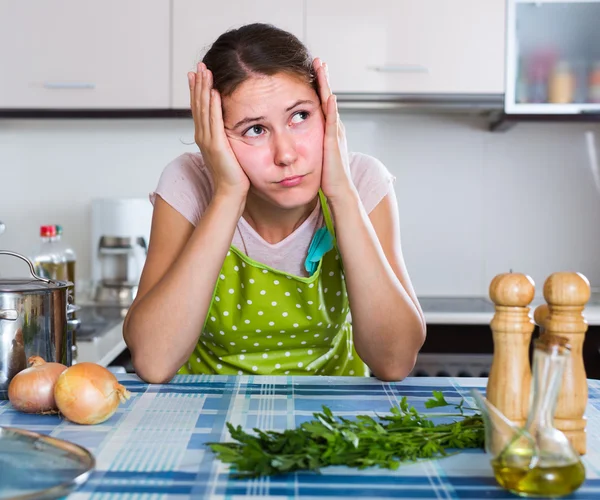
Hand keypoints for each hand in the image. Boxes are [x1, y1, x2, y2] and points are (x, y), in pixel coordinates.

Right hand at [188, 63, 249, 198]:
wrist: (230, 193)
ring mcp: (207, 140)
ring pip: (203, 109)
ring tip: (204, 71)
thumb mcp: (229, 151)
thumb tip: (231, 129)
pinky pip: (213, 121)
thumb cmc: (234, 176)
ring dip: (203, 88)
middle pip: (198, 104)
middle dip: (198, 84)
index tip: (196, 74)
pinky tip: (213, 91)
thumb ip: (227, 138)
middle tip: (199, 65)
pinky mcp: (216, 145)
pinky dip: (212, 105)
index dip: (197, 90)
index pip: (199, 108)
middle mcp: (202, 136)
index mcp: (205, 136)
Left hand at [313, 58, 354, 200]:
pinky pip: (333, 122)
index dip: (318, 87)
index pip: (322, 104)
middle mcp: (334, 128)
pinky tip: (329, 96)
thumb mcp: (315, 155)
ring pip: (331, 104)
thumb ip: (309, 144)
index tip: (312, 71)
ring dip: (327, 86)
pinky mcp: (334, 143)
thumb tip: (296, 141)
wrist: (339, 191)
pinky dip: (331, 108)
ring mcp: (336, 134)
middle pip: (328, 98)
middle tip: (318, 61)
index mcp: (328, 131)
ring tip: (322, 69)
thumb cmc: (327, 177)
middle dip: (323, 79)